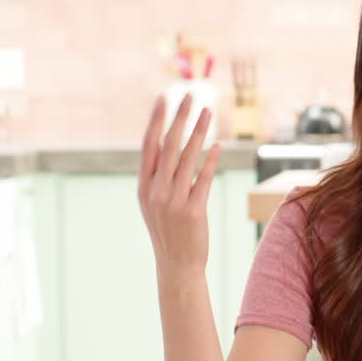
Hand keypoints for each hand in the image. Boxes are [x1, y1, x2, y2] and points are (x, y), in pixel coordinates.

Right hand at [138, 93, 220, 277]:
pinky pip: (202, 180)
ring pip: (187, 159)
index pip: (150, 146)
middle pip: (169, 146)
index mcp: (144, 187)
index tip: (163, 98)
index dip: (156, 121)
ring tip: (207, 112)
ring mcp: (173, 202)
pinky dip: (210, 161)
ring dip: (198, 132)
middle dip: (179, 118)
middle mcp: (156, 191)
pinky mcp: (193, 212)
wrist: (176, 265)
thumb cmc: (169, 230)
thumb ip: (159, 176)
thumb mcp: (155, 202)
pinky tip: (217, 145)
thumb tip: (167, 144)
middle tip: (189, 95)